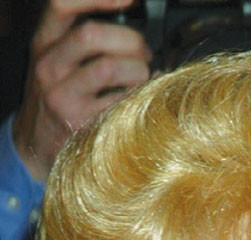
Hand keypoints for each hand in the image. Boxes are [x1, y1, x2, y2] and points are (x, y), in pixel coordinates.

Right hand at [11, 0, 151, 180]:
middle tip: (145, 53)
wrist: (35, 145)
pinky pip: (121, 102)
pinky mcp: (80, 122)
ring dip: (140, 71)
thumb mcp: (58, 63)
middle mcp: (49, 66)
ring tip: (145, 78)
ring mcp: (62, 95)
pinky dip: (142, 97)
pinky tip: (146, 97)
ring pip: (110, 68)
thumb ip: (83, 44)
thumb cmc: (56, 99)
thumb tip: (132, 33)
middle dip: (130, 40)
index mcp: (44, 43)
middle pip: (91, 34)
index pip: (62, 5)